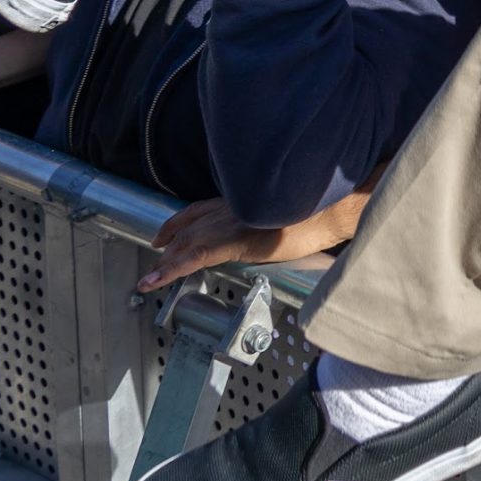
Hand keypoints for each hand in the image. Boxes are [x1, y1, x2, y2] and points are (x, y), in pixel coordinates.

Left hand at [136, 188, 370, 292]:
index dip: (178, 222)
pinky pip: (195, 257)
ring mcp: (231, 222)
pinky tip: (156, 281)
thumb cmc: (318, 211)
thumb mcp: (285, 210)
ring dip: (165, 262)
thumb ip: (267, 217)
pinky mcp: (235, 241)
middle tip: (154, 261)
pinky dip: (171, 269)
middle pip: (188, 226)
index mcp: (241, 199)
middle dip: (168, 244)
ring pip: (187, 242)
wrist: (331, 209)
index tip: (163, 234)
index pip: (199, 208)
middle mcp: (231, 206)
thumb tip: (268, 230)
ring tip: (148, 280)